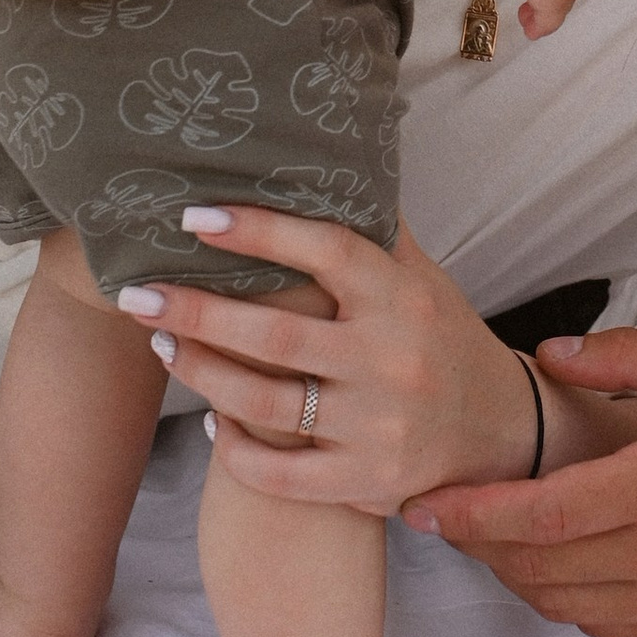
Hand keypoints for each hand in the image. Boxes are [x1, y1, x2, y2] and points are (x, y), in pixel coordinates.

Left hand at [137, 209, 548, 514]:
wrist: (500, 431)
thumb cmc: (443, 339)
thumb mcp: (423, 279)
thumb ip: (375, 231)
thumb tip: (332, 155)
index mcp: (402, 298)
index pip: (326, 250)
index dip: (259, 231)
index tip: (195, 217)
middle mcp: (391, 360)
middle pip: (274, 335)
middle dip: (195, 311)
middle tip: (137, 294)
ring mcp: (377, 426)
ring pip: (264, 402)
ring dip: (200, 374)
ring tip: (160, 345)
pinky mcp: (366, 481)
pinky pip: (281, 474)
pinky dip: (237, 450)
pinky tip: (211, 424)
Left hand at [409, 329, 636, 636]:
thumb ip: (631, 355)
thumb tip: (552, 356)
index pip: (540, 515)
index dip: (471, 516)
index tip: (424, 508)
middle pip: (537, 568)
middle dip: (481, 546)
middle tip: (453, 516)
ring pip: (564, 605)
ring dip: (519, 575)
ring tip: (500, 537)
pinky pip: (605, 628)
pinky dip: (568, 600)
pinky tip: (566, 563)